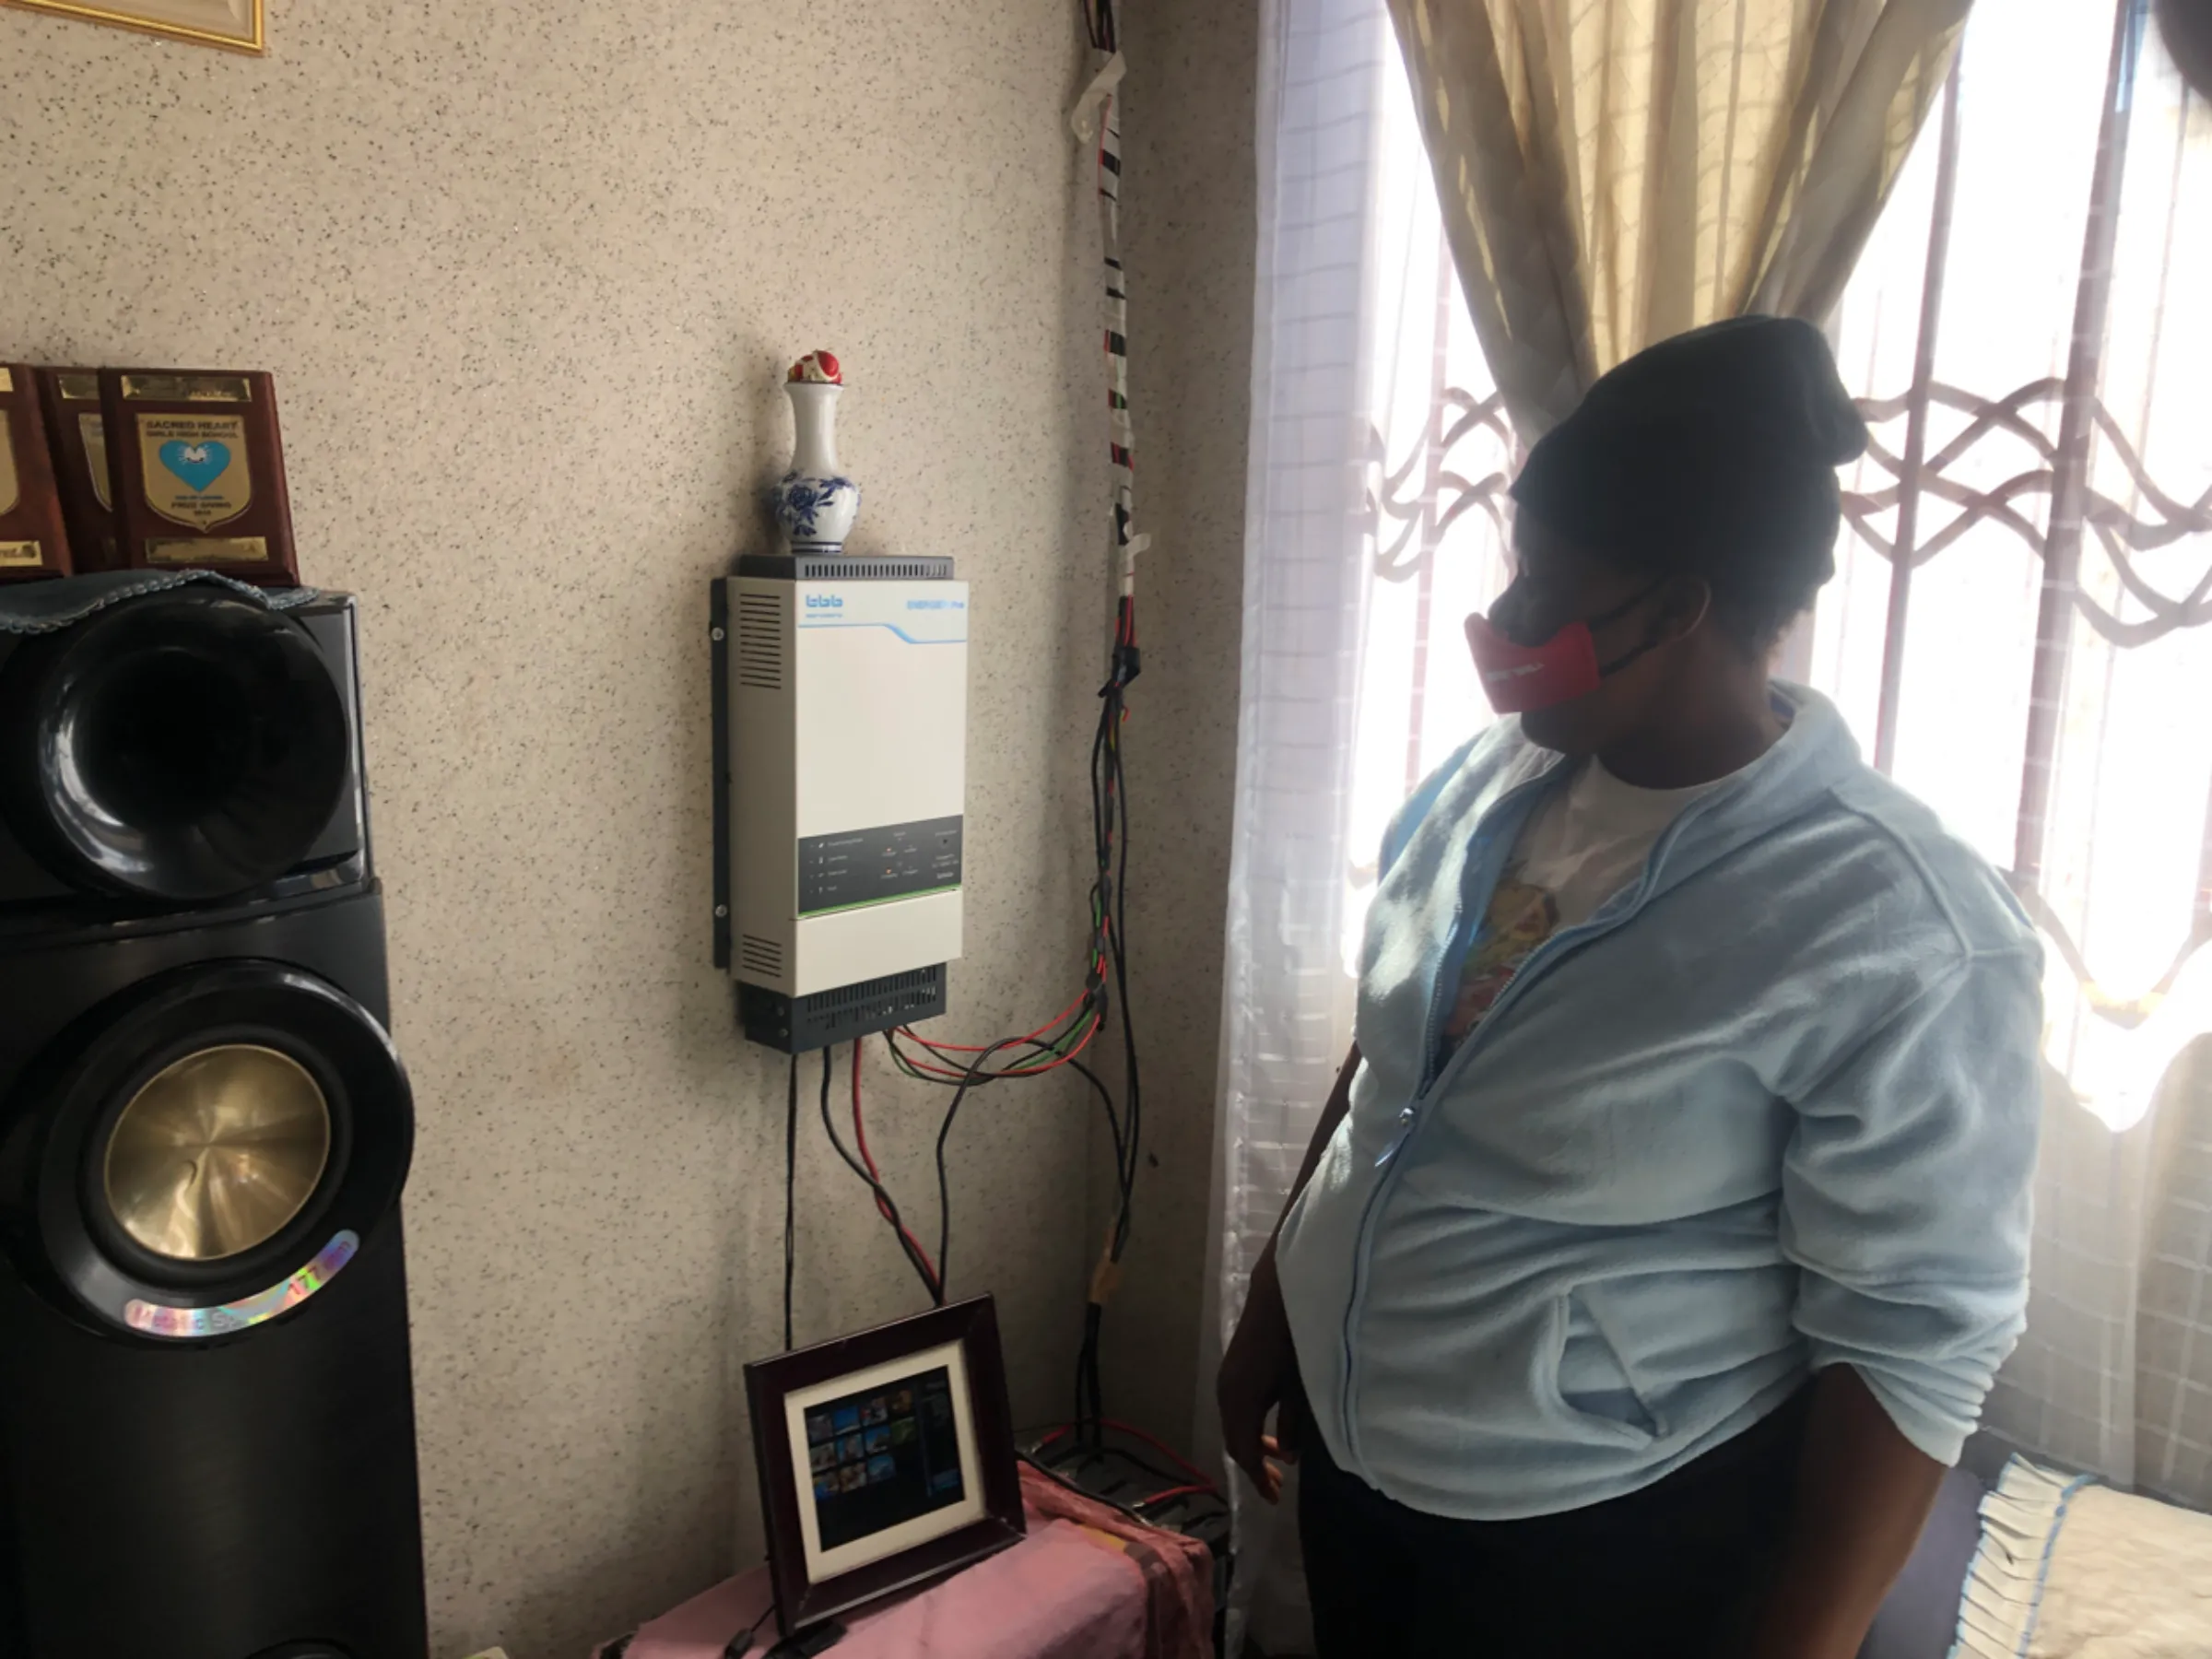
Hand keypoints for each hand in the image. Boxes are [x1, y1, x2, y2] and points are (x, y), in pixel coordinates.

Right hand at [1216, 1246, 1306, 1502]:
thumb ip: (1294, 1424)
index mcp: (1240, 1400)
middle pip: (1234, 1440)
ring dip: (1252, 1443)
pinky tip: (1270, 1426)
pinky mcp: (1233, 1368)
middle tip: (1277, 1484)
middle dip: (1254, 1464)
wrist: (1281, 1290)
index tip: (1276, 1499)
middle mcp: (1226, 1392)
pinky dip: (1250, 1424)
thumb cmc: (1296, 1337)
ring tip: (1277, 1458)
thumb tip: (1290, 1456)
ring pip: (1234, 1423)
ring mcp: (1227, 1378)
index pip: (1244, 1451)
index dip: (1258, 1477)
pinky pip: (1236, 1408)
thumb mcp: (1301, 1387)